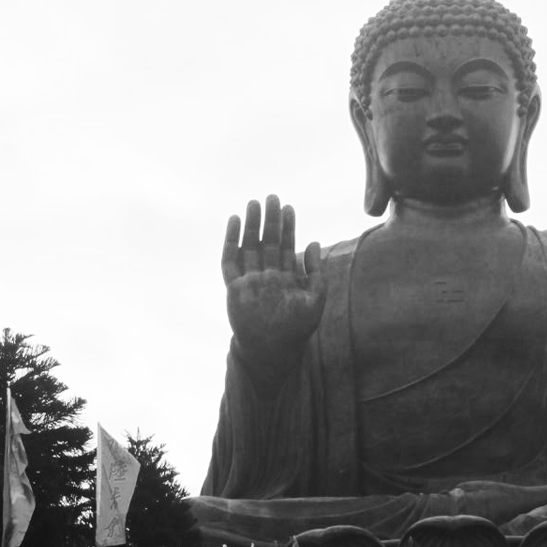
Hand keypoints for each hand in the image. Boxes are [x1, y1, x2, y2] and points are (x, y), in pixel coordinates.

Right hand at [223, 196, 325, 365]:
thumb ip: (316, 274)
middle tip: (272, 197)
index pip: (286, 246)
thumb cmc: (295, 330)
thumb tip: (314, 243)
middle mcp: (267, 275)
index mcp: (285, 277)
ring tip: (254, 203)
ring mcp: (249, 280)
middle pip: (267, 241)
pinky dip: (231, 240)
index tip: (289, 207)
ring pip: (250, 246)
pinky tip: (234, 221)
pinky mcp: (234, 287)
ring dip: (251, 225)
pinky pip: (230, 260)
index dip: (288, 227)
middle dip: (270, 220)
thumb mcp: (315, 301)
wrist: (272, 350)